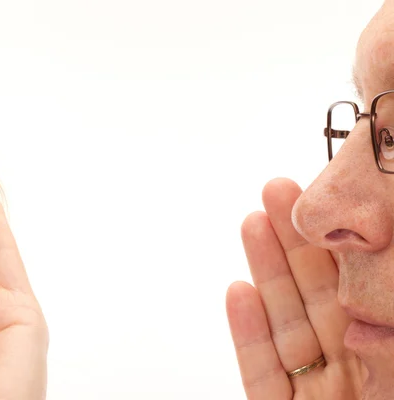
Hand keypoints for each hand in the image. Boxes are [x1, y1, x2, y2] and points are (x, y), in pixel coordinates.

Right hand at [226, 178, 364, 398]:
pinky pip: (260, 371)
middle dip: (292, 243)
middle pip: (315, 298)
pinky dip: (247, 333)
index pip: (359, 296)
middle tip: (278, 194)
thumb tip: (363, 305)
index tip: (322, 207)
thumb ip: (387, 350)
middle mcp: (349, 372)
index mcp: (384, 360)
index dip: (337, 250)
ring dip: (265, 272)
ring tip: (251, 224)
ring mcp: (310, 392)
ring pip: (284, 325)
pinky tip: (238, 292)